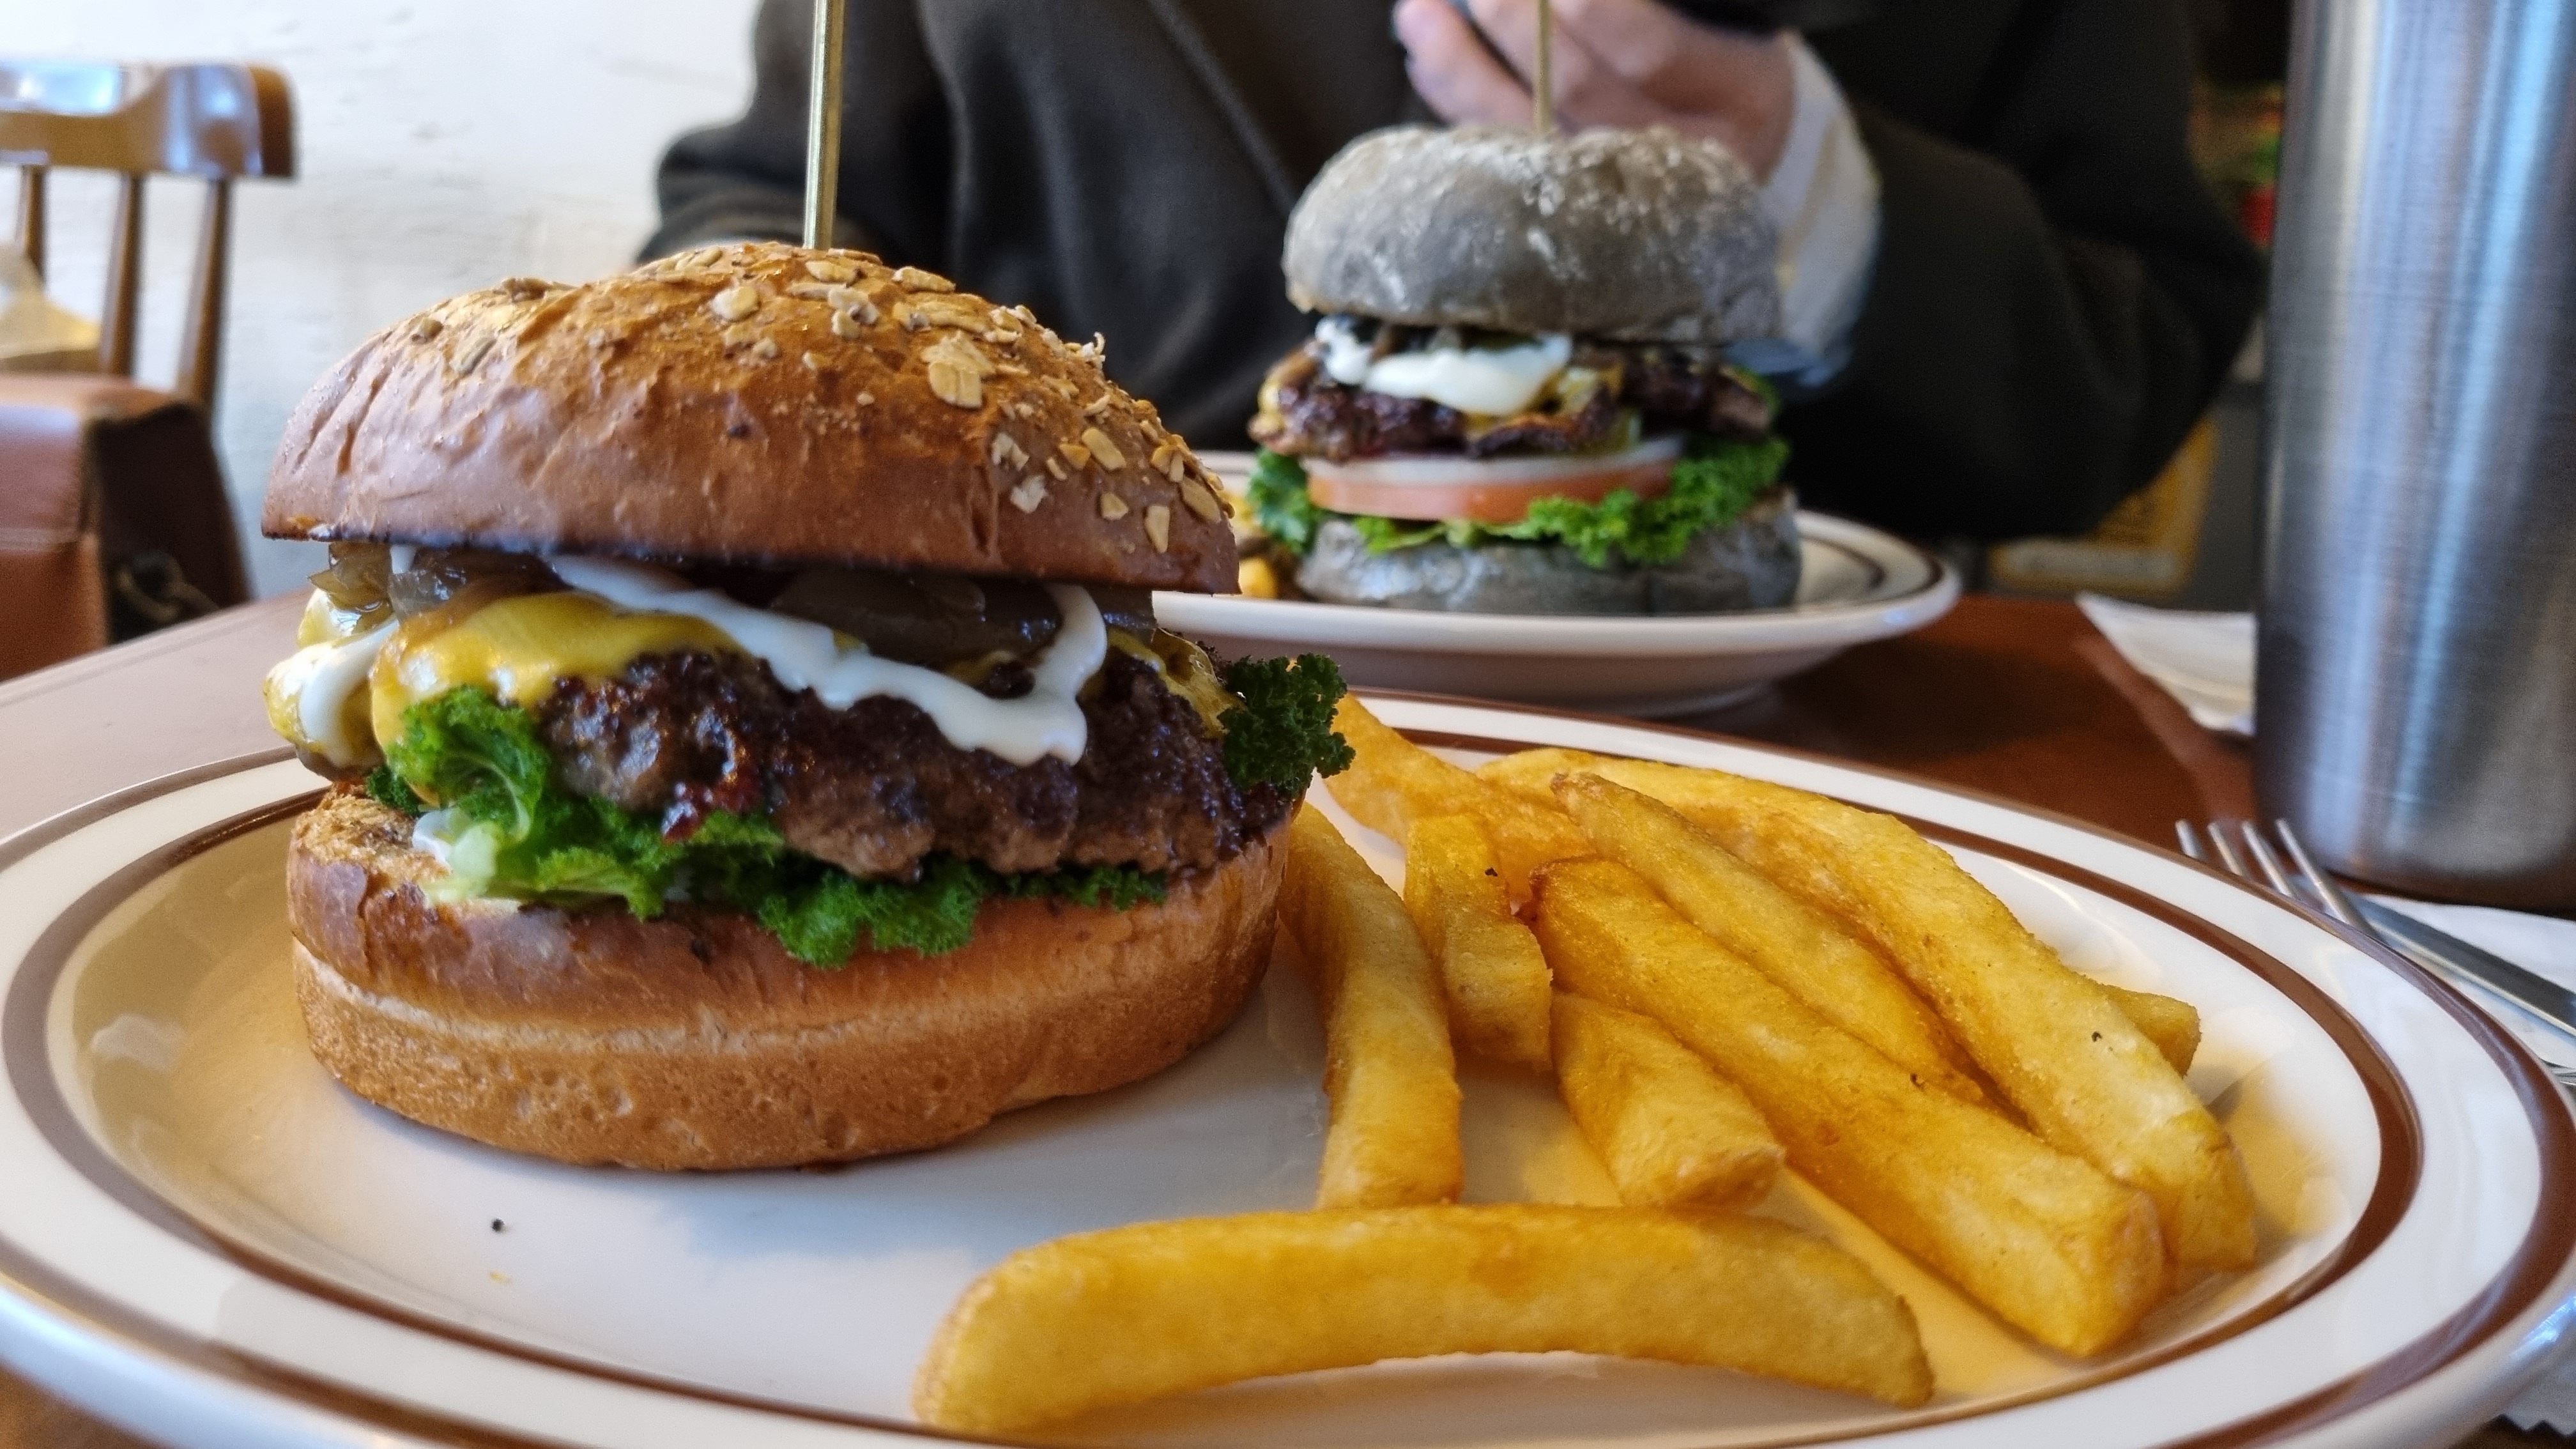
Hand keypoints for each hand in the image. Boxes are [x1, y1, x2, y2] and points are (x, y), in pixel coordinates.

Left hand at [1393, 0, 1796, 179]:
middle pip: (1580, 95)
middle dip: (1515, 28)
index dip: (1589, 9)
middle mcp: (1689, 160)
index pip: (1650, 49)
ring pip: (1529, 136)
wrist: (1733, 141)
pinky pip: (1505, 161)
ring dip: (1461, 68)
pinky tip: (1427, 62)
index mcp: (1740, 94)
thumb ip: (1641, 8)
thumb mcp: (1712, 20)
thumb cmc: (1716, 58)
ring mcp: (1628, 200)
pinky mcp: (1574, 214)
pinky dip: (1459, 107)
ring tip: (1419, 12)